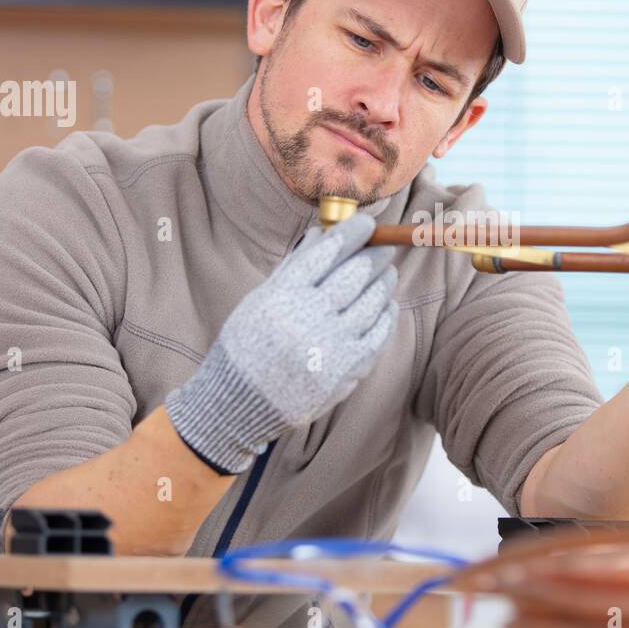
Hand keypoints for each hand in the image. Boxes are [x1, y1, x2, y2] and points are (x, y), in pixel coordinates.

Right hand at [165, 212, 399, 473]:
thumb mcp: (259, 300)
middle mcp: (308, 318)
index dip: (352, 233)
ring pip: (371, 303)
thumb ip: (292, 267)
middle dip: (375, 255)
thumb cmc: (247, 346)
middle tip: (386, 245)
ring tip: (388, 272)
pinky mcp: (345, 371)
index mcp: (282, 295)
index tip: (367, 224)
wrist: (240, 403)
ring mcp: (330, 346)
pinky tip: (387, 304)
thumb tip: (322, 234)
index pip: (327, 252)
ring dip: (384, 282)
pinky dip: (386, 316)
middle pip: (354, 274)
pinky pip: (377, 336)